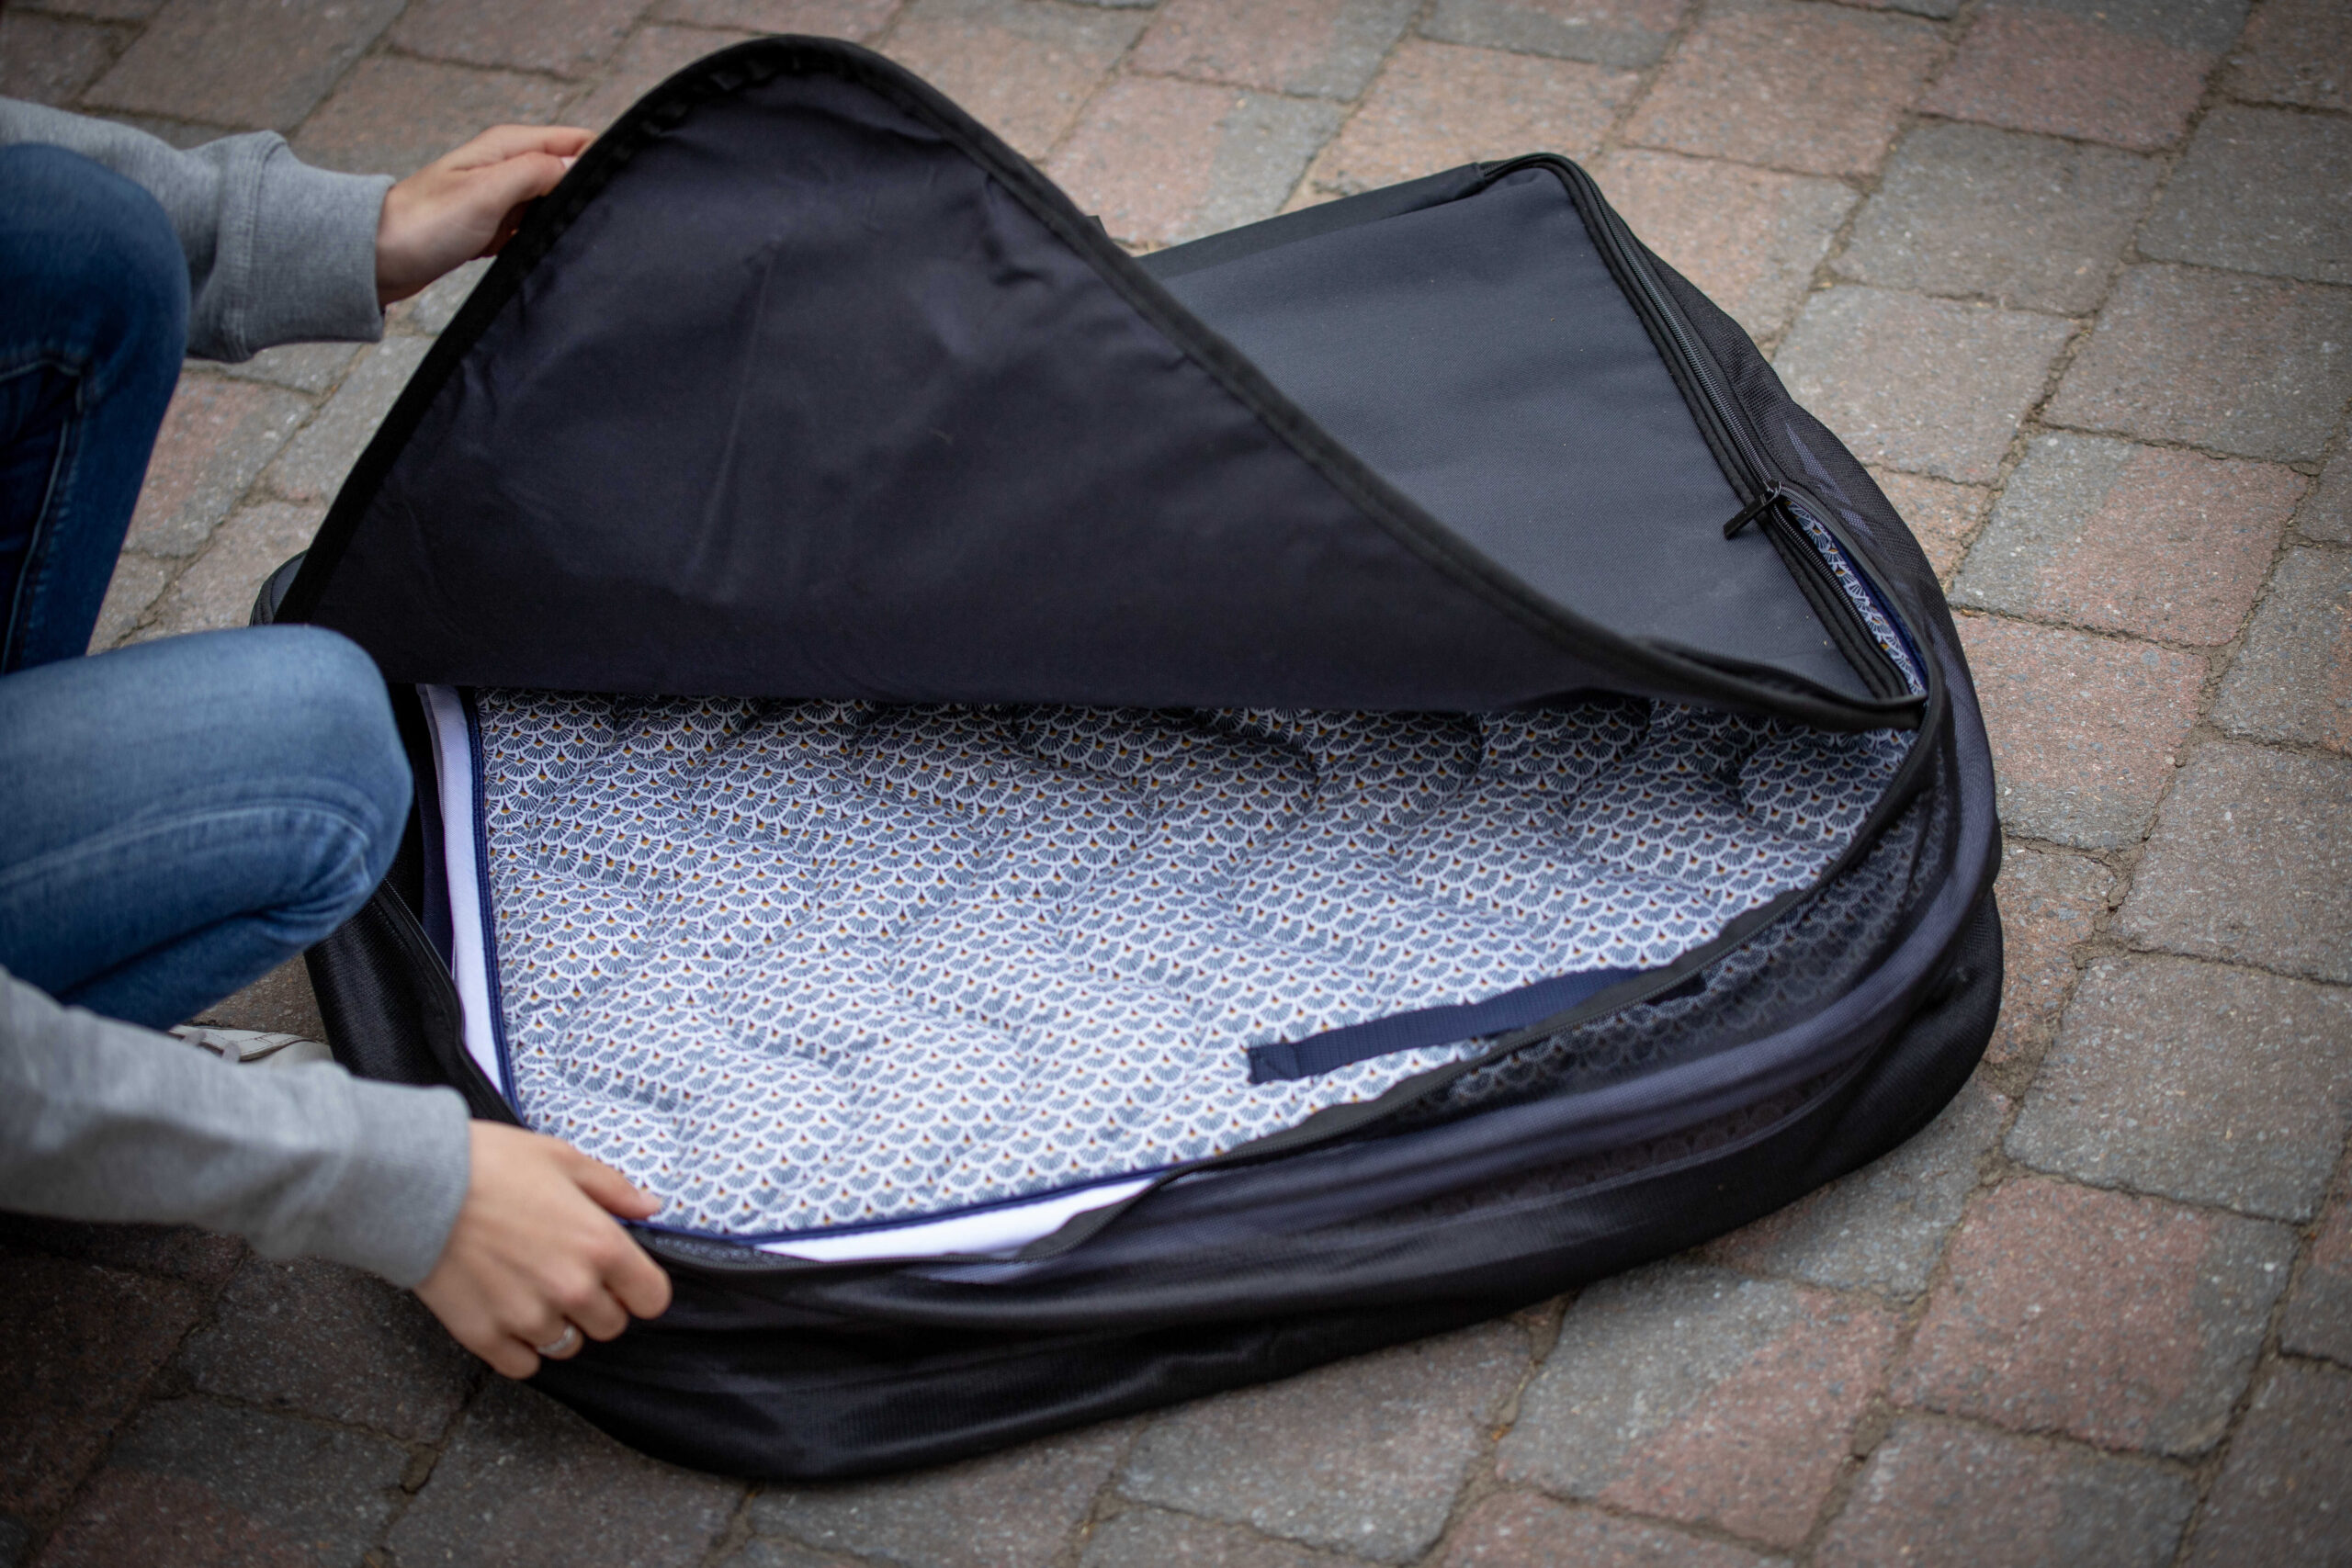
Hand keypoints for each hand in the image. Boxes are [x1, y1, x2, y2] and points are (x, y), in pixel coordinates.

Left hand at [374, 125, 592, 305]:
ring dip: (567, 216)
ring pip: (556, 200)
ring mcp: (502, 197)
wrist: (379, 258)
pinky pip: (536, 226)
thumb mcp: (487, 192)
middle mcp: (508, 166)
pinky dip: (546, 236)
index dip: (601, 160)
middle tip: (604, 224)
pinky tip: (551, 250)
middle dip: (589, 191)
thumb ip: (536, 172)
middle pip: (570, 171)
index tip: (616, 191)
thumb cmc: (422, 223)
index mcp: (508, 146)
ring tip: (580, 239)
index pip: (575, 141)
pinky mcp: (496, 226)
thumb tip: (580, 167)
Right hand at [414, 1121, 671, 1377]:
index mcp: (601, 1246)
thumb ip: (614, 1189)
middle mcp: (572, 1289)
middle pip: (611, 1326)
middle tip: (568, 1275)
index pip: (652, 1299)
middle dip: (598, 1304)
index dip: (640, 1289)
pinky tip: (507, 1312)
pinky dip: (520, 1347)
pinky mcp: (485, 1336)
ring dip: (559, 1324)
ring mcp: (528, 1318)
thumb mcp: (562, 1159)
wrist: (417, 1185)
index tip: (623, 1279)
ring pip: (567, 1346)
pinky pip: (523, 1364)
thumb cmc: (490, 1164)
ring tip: (532, 1289)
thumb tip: (650, 1207)